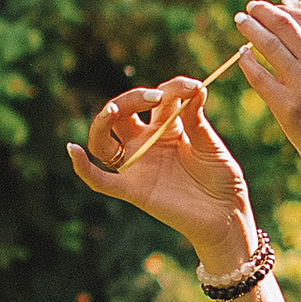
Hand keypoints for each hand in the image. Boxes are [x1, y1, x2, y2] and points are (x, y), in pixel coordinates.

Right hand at [67, 80, 255, 268]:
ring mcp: (137, 165)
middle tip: (156, 96)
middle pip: (122, 112)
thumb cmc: (222, 179)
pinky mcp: (133, 190)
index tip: (194, 87)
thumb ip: (196, 119)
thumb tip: (194, 87)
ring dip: (103, 122)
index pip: (157, 97)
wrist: (227, 215)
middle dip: (133, 98)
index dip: (172, 87)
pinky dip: (83, 168)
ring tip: (113, 110)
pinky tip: (73, 150)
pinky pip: (100, 180)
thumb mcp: (211, 144)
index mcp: (167, 126)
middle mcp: (146, 142)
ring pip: (103, 139)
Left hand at [233, 0, 300, 183]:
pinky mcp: (287, 107)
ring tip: (241, 21)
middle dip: (263, 12)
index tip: (269, 8)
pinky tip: (241, 54)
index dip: (282, 9)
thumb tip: (288, 33)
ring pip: (269, 45)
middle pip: (284, 26)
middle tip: (249, 9)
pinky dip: (247, 60)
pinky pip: (259, 75)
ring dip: (251, 29)